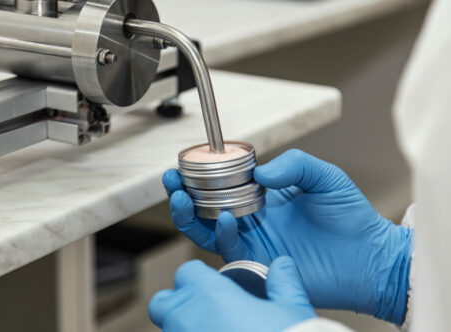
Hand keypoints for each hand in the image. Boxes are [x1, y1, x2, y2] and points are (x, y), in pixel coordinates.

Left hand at [149, 257, 315, 331]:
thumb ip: (284, 282)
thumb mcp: (292, 309)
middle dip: (177, 305)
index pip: (187, 272)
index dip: (199, 276)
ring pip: (169, 331)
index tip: (213, 286)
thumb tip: (283, 265)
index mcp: (209, 294)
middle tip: (202, 313)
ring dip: (184, 330)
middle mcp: (186, 319)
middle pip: (162, 303)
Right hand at [163, 149, 412, 323]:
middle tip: (172, 179)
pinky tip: (224, 218)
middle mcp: (253, 219)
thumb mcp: (324, 176)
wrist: (368, 256)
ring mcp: (254, 241)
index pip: (225, 184)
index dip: (204, 175)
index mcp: (264, 197)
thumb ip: (294, 164)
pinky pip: (230, 250)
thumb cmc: (349, 217)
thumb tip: (259, 170)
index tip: (190, 161)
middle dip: (184, 194)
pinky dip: (221, 235)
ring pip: (208, 231)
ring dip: (190, 216)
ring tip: (181, 197)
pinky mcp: (259, 262)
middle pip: (206, 208)